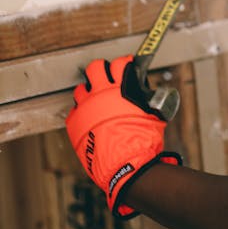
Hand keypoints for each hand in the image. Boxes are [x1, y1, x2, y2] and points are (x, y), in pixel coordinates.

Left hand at [66, 55, 180, 218]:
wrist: (128, 166)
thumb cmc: (143, 142)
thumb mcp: (152, 113)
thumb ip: (144, 99)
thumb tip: (142, 92)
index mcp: (121, 89)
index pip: (119, 63)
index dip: (124, 62)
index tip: (125, 65)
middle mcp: (101, 95)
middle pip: (95, 67)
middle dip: (102, 68)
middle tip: (106, 75)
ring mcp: (86, 108)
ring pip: (81, 88)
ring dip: (89, 90)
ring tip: (95, 98)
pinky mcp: (75, 124)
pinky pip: (74, 110)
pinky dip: (81, 111)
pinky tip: (88, 117)